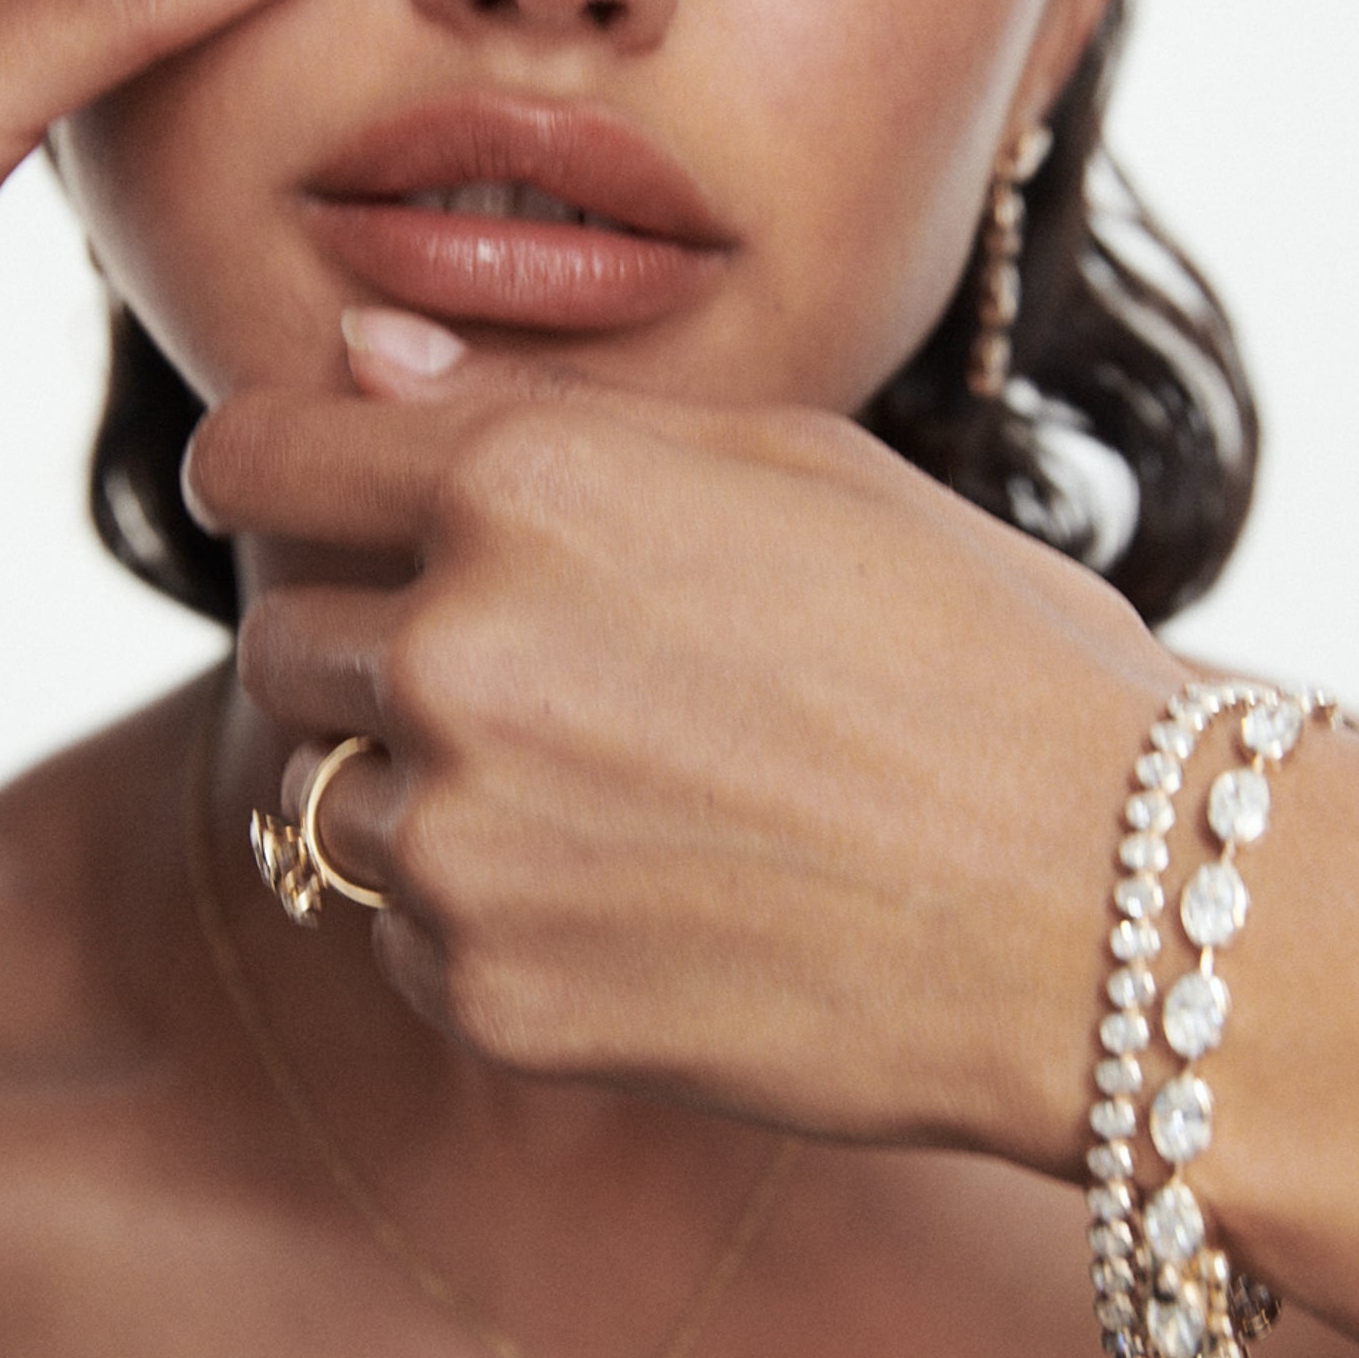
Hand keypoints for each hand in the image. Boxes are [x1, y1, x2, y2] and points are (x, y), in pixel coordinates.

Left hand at [190, 310, 1182, 1167]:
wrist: (1106, 901)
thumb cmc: (967, 642)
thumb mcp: (781, 462)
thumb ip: (534, 410)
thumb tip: (358, 359)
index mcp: (522, 483)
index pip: (252, 456)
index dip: (272, 467)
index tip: (305, 496)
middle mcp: (458, 653)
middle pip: (282, 637)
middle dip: (371, 638)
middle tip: (536, 667)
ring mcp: (468, 840)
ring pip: (334, 796)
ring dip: (429, 786)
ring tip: (616, 791)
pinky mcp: (495, 998)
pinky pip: (408, 936)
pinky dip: (486, 915)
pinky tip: (640, 896)